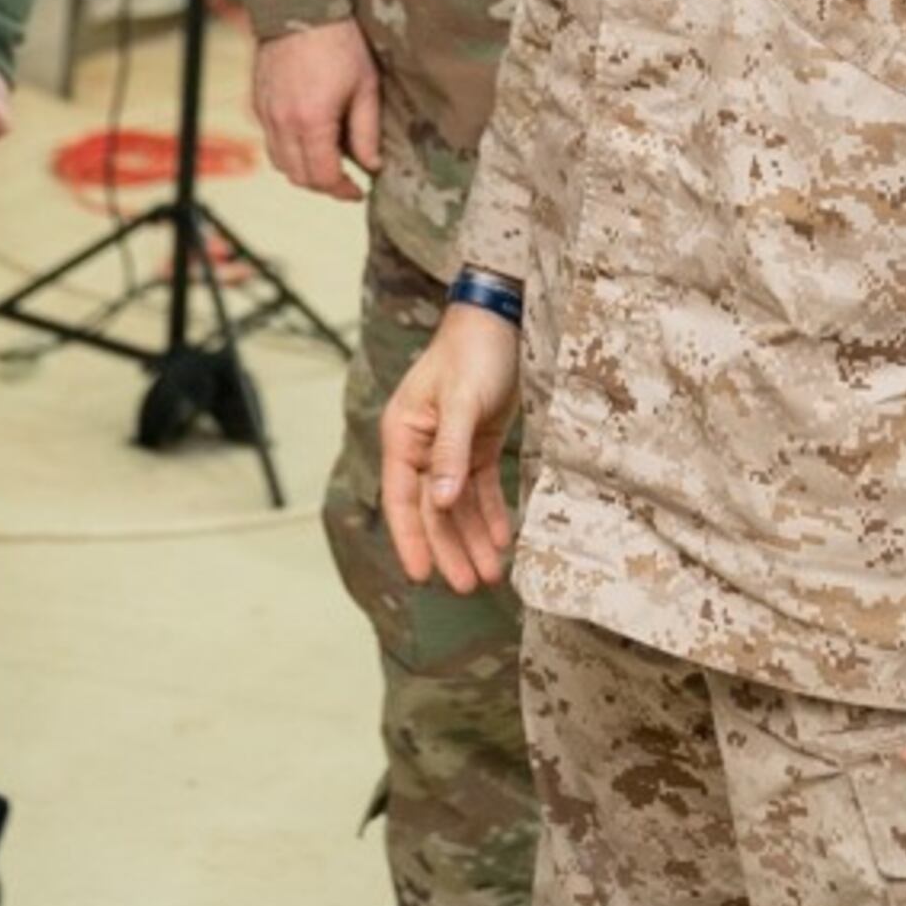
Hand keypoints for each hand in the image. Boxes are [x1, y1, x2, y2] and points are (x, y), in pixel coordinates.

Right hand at [251, 20, 379, 199]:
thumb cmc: (339, 42)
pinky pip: (270, 140)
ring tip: (327, 160)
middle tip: (346, 180)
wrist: (301, 5)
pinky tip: (308, 136)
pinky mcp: (257, 102)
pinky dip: (288, 149)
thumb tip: (371, 165)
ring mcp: (265, 113)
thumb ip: (367, 132)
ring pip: (279, 162)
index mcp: (312, 122)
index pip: (323, 177)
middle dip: (323, 184)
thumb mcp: (365, 87)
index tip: (359, 190)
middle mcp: (282, 123)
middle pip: (298, 176)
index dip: (343, 190)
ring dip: (303, 170)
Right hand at [381, 303, 519, 591]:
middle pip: (432, 510)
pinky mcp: (477, 443)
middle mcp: (421, 446)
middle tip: (468, 586)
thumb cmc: (473, 352)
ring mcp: (449, 447)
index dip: (411, 539)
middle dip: (449, 548)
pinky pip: (479, 489)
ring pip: (457, 505)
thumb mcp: (462, 402)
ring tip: (490, 574)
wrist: (502, 319)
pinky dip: (489, 514)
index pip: (403, 498)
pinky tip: (501, 540)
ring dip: (472, 538)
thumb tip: (439, 502)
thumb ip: (450, 453)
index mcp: (404, 434)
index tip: (422, 576)